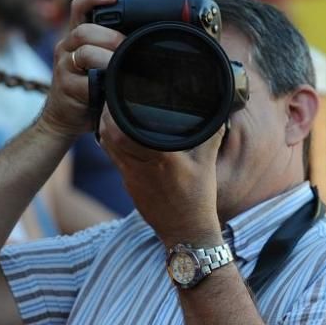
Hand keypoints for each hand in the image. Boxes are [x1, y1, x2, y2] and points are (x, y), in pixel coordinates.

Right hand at [40, 0, 124, 139]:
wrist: (64, 118)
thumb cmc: (88, 88)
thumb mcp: (100, 64)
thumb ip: (115, 50)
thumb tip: (150, 42)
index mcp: (77, 37)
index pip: (80, 8)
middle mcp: (67, 47)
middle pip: (84, 30)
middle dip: (110, 36)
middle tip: (127, 46)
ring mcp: (64, 66)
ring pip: (84, 52)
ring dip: (107, 58)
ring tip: (120, 67)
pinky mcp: (65, 86)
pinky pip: (84, 81)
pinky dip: (100, 84)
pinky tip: (110, 88)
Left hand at [99, 110, 224, 246]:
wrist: (185, 232)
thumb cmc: (198, 198)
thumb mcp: (207, 163)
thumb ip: (210, 135)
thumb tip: (219, 111)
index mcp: (159, 156)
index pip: (126, 128)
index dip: (117, 109)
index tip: (120, 92)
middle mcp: (139, 165)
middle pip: (109, 133)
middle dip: (107, 113)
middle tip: (114, 97)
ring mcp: (130, 176)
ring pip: (107, 145)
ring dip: (106, 126)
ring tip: (114, 111)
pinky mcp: (128, 184)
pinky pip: (113, 157)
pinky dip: (111, 142)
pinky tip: (119, 133)